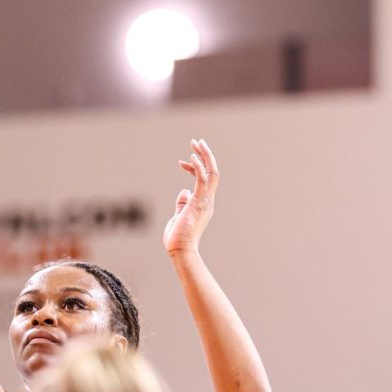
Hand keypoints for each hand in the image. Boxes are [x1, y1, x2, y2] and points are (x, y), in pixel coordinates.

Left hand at [163, 138, 218, 254]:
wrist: (180, 250)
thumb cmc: (178, 238)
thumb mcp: (179, 216)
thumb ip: (182, 204)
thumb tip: (183, 192)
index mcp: (204, 203)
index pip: (204, 180)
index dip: (195, 168)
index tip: (182, 162)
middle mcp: (208, 201)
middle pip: (213, 172)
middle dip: (206, 155)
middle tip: (197, 141)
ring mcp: (205, 202)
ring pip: (211, 173)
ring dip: (205, 156)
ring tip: (196, 142)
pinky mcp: (198, 203)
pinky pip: (202, 181)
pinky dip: (199, 168)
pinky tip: (191, 158)